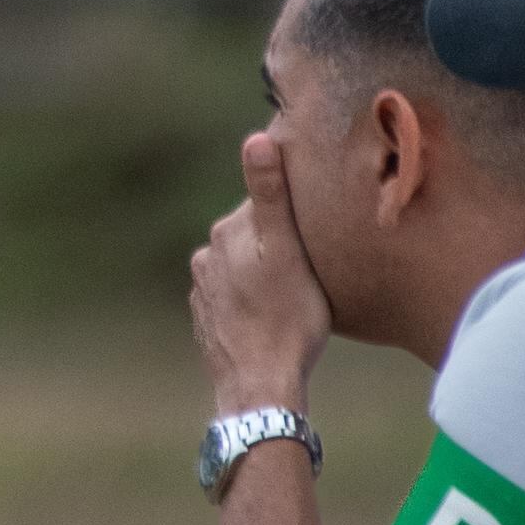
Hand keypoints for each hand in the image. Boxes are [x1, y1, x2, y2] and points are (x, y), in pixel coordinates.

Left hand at [190, 137, 333, 414]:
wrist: (259, 386)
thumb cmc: (287, 319)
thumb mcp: (290, 252)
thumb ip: (272, 196)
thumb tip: (255, 139)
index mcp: (228, 232)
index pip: (267, 200)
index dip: (298, 205)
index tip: (321, 215)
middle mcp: (207, 254)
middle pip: (255, 232)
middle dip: (281, 239)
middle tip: (316, 260)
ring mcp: (203, 287)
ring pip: (245, 263)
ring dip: (268, 268)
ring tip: (298, 290)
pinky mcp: (207, 314)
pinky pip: (237, 291)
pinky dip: (254, 294)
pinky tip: (274, 311)